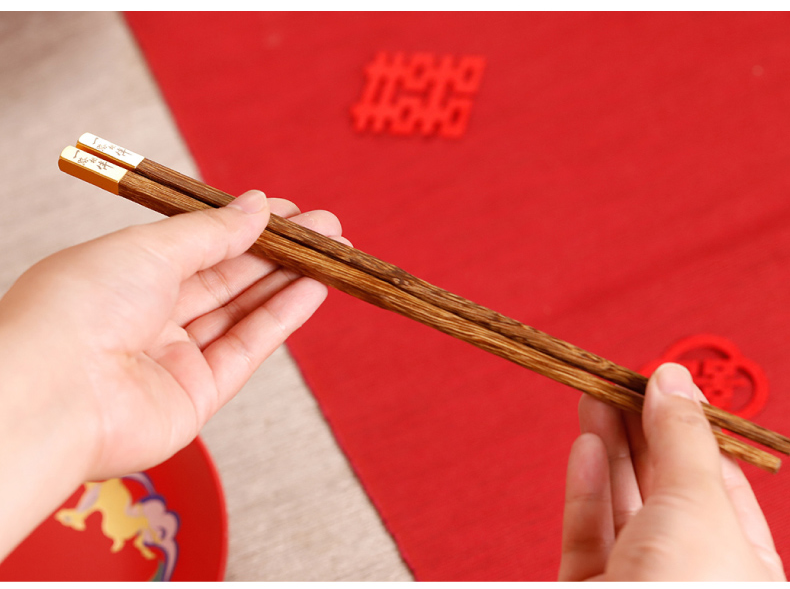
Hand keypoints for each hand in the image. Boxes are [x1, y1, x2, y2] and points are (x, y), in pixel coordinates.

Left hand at [0, 191, 345, 557]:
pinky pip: (248, 348)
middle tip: (326, 230)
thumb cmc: (78, 308)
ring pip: (243, 312)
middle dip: (279, 251)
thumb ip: (212, 233)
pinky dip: (283, 317)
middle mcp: (150, 317)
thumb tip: (256, 209)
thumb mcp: (150, 248)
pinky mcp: (197, 396)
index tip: (287, 211)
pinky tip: (313, 289)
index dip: (245, 227)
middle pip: (228, 278)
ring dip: (289, 281)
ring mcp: (174, 358)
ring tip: (331, 255)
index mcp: (126, 275)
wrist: (53, 395)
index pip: (198, 245)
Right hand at [558, 362, 784, 580]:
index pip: (721, 486)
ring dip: (609, 448)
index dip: (692, 432)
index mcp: (743, 569)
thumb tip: (673, 379)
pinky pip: (588, 533)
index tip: (663, 387)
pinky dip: (586, 487)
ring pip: (622, 507)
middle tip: (619, 382)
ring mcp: (638, 587)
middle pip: (666, 490)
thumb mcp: (697, 501)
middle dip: (642, 431)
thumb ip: (681, 438)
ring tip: (595, 397)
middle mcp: (692, 579)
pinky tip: (586, 446)